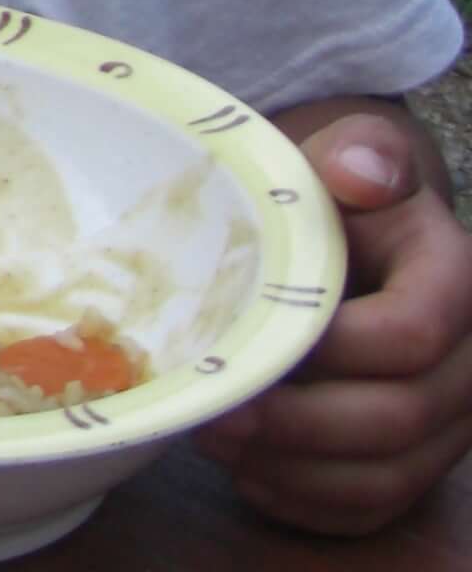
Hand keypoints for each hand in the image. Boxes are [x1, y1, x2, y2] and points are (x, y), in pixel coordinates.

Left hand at [201, 101, 471, 531]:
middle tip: (215, 411)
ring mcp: (448, 424)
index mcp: (456, 285)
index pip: (411, 335)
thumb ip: (363, 154)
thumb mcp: (351, 154)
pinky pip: (374, 507)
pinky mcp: (415, 461)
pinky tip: (249, 476)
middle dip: (300, 424)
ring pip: (389, 478)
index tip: (255, 337)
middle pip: (400, 420)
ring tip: (217, 440)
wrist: (355, 233)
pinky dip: (309, 503)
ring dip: (297, 471)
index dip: (333, 346)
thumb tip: (359, 173)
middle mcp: (468, 366)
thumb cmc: (339, 194)